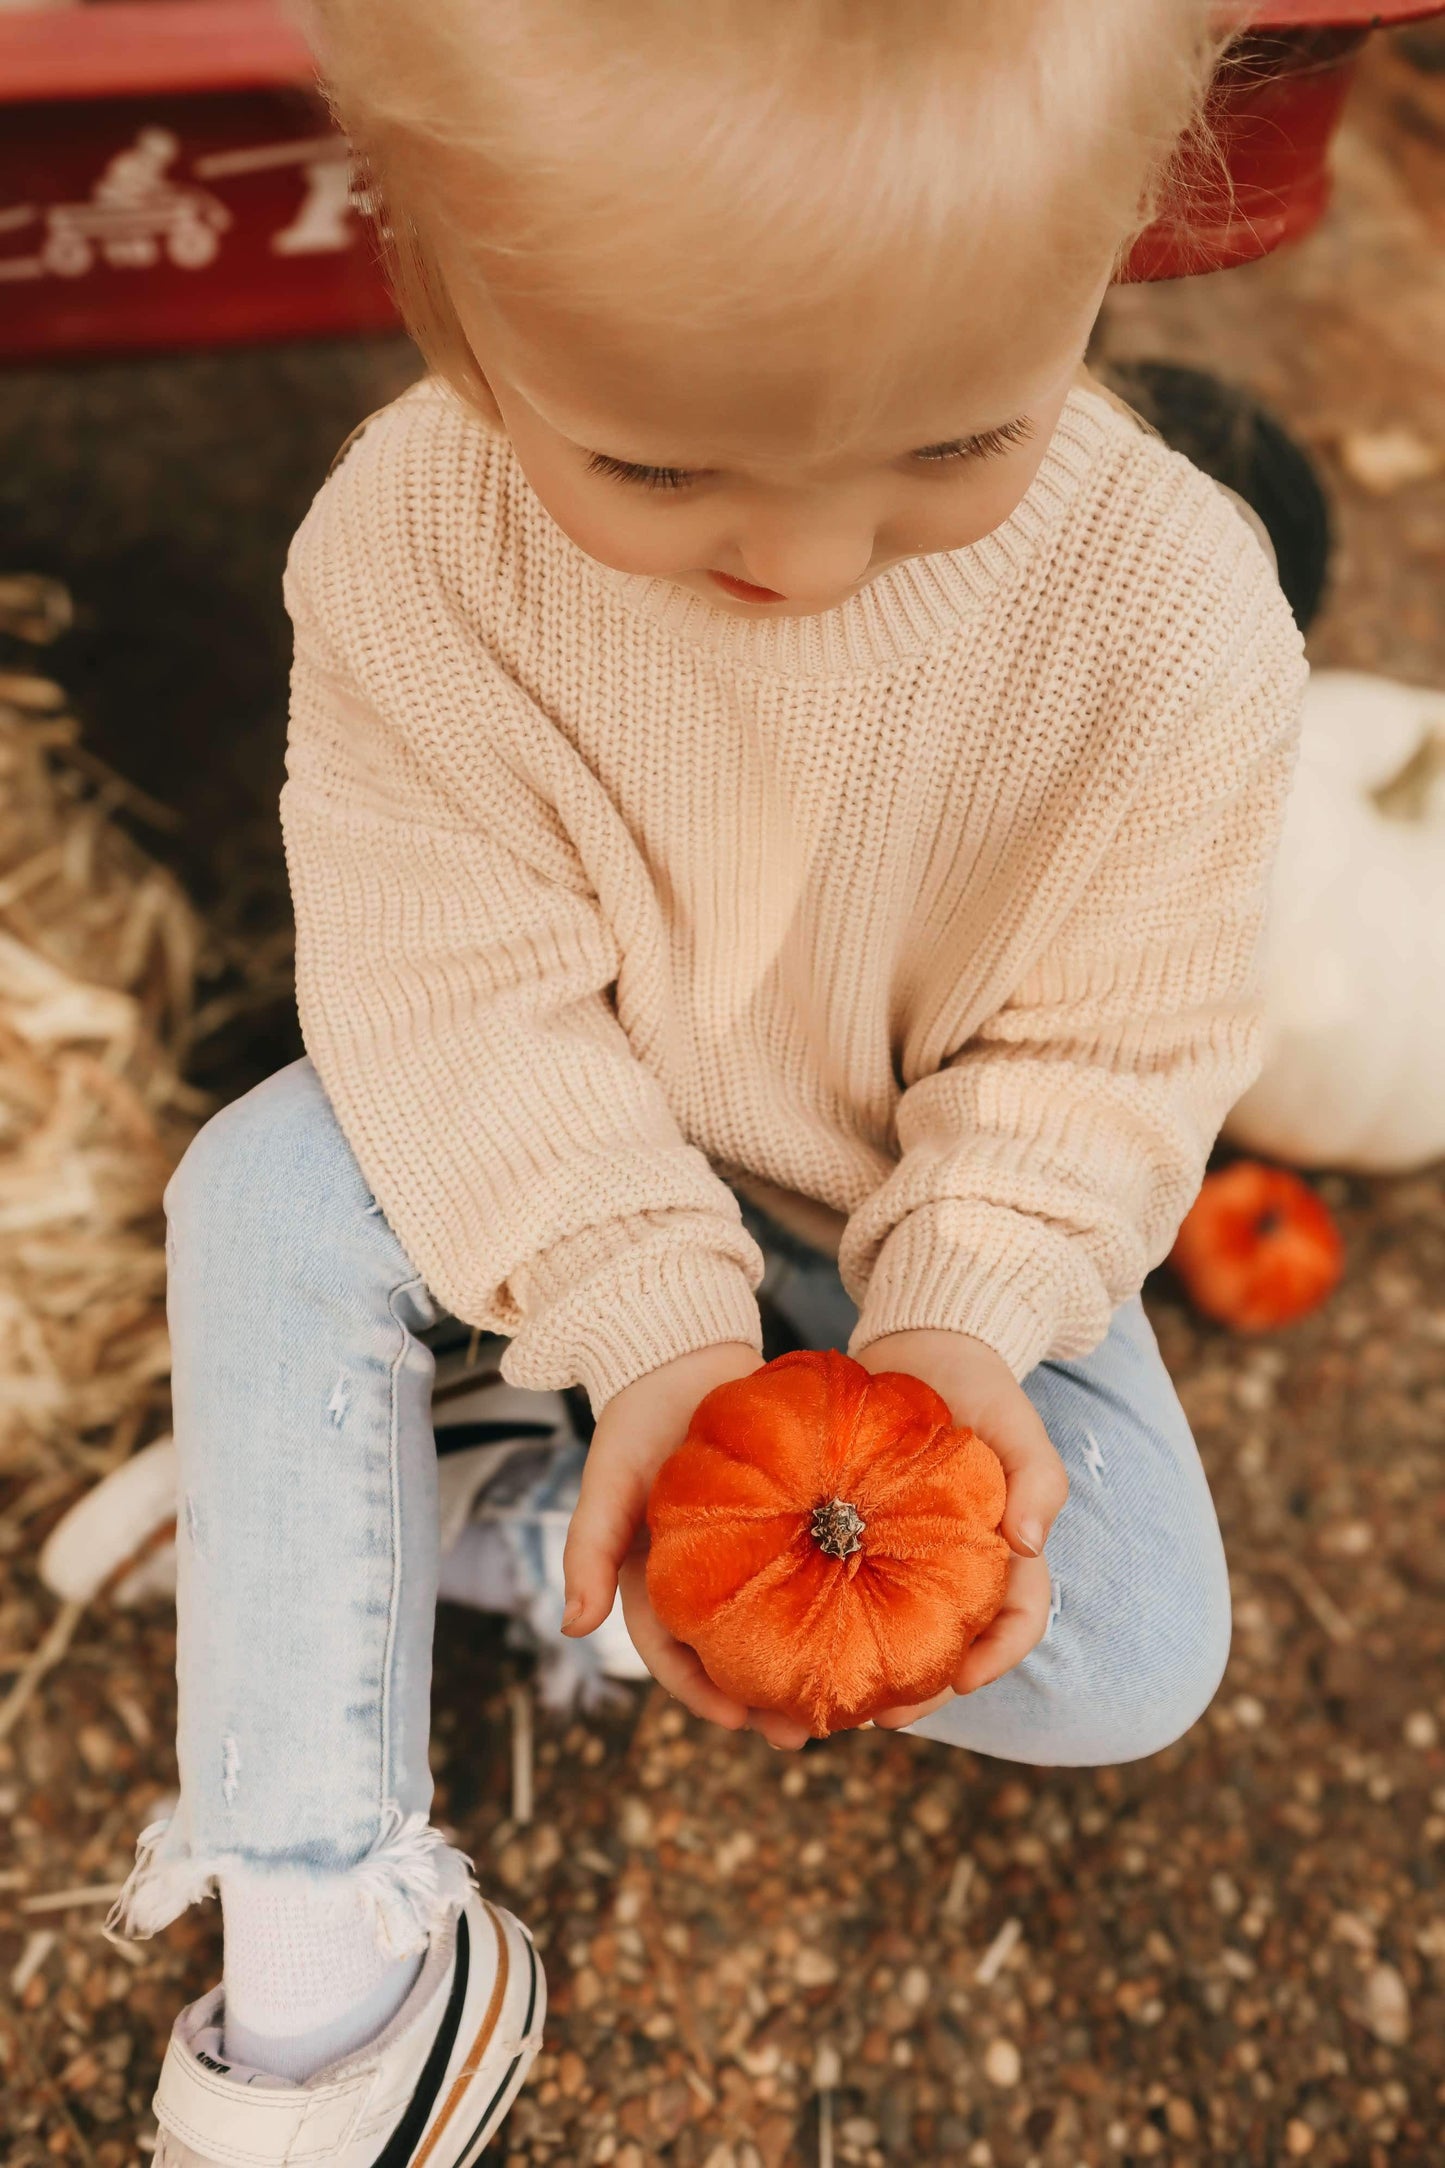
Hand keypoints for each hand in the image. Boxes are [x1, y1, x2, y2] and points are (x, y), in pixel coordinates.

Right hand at [559, 1342, 817, 1751]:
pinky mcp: (784, 1520)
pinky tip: (861, 1626)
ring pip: (771, 1624)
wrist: (685, 1349)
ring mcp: (742, 1550)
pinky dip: (827, 1606)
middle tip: (803, 1732)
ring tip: (841, 1703)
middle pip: (729, 1655)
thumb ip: (587, 1548)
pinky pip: (806, 1574)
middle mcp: (699, 1575)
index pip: (672, 1654)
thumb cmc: (637, 1414)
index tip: (741, 1720)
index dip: (703, 1693)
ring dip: (798, 1666)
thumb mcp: (608, 1479)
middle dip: (761, 1700)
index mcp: (652, 1577)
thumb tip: (574, 1629)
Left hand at [855, 1328, 1067, 1733]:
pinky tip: (803, 1647)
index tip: (962, 1680)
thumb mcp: (1015, 1420)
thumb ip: (1038, 1475)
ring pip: (900, 1634)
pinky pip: (852, 1594)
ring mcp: (910, 1557)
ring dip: (875, 1675)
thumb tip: (1033, 1542)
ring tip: (835, 1704)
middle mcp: (960, 1566)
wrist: (921, 1346)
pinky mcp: (863, 1541)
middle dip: (924, 1690)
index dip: (997, 1657)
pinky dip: (835, 1627)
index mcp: (1006, 1549)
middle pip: (952, 1648)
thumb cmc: (978, 1386)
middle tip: (883, 1717)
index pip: (1019, 1619)